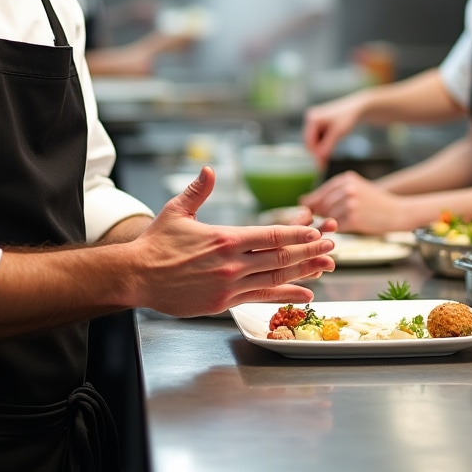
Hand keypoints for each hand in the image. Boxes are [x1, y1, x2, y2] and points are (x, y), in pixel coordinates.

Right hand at [132, 167, 336, 315]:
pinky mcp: (223, 303)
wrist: (137, 276)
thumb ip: (198, 189)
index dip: (297, 232)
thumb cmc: (156, 242)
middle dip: (310, 251)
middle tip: (333, 246)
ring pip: (276, 278)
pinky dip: (286, 296)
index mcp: (225, 237)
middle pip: (280, 257)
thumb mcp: (177, 210)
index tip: (317, 230)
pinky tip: (306, 294)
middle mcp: (232, 262)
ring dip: (305, 272)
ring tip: (327, 267)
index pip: (270, 234)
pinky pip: (262, 298)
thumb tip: (209, 168)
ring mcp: (229, 285)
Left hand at [300, 170, 406, 233]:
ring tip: (345, 220)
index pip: (321, 192)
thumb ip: (333, 192)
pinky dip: (341, 228)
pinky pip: (338, 226)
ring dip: (332, 222)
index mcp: (346, 179)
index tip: (309, 210)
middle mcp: (347, 189)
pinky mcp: (354, 218)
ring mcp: (350, 203)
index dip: (314, 203)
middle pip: (323, 205)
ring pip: (329, 217)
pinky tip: (350, 225)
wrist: (397, 211)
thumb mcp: (355, 188)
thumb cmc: (375, 202)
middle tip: (327, 220)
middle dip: (322, 214)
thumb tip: (304, 201)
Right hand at [303, 92, 366, 165]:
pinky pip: (317, 138)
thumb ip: (327, 145)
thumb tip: (319, 158)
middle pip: (309, 141)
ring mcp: (314, 121)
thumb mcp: (338, 133)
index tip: (319, 165)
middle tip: (322, 166)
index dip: (314, 154)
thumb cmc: (348, 118)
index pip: (309, 141)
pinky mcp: (319, 124)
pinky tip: (327, 151)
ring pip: (313, 141)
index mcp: (313, 118)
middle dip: (316, 153)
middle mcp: (311, 118)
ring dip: (319, 150)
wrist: (356, 108)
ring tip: (325, 161)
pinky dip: (322, 145)